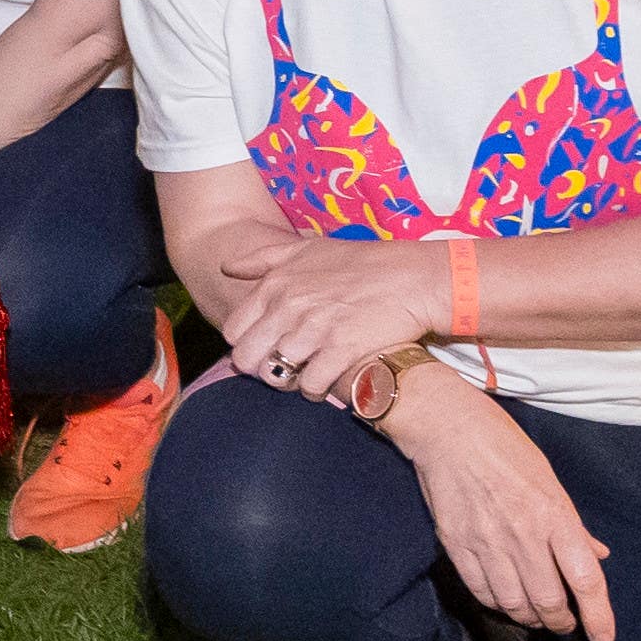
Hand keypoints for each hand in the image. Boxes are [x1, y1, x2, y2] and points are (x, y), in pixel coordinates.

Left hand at [220, 232, 452, 408]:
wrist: (414, 277)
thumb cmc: (362, 262)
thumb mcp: (307, 249)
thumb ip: (264, 258)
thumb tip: (226, 266)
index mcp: (276, 284)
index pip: (233, 331)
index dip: (245, 345)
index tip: (264, 348)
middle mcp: (289, 306)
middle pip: (247, 358)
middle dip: (260, 369)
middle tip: (280, 370)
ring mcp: (314, 329)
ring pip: (275, 374)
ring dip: (287, 382)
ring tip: (303, 377)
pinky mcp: (342, 349)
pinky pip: (310, 385)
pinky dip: (314, 391)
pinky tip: (325, 384)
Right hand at [389, 378, 613, 640]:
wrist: (448, 429)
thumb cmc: (504, 447)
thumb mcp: (550, 481)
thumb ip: (573, 526)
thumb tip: (597, 556)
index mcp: (555, 515)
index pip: (586, 580)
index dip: (599, 617)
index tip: (603, 640)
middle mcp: (524, 535)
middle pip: (549, 602)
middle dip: (560, 622)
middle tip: (564, 623)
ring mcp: (487, 542)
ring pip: (514, 604)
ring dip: (530, 618)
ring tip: (536, 616)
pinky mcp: (457, 545)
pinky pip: (482, 592)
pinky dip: (498, 605)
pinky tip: (505, 601)